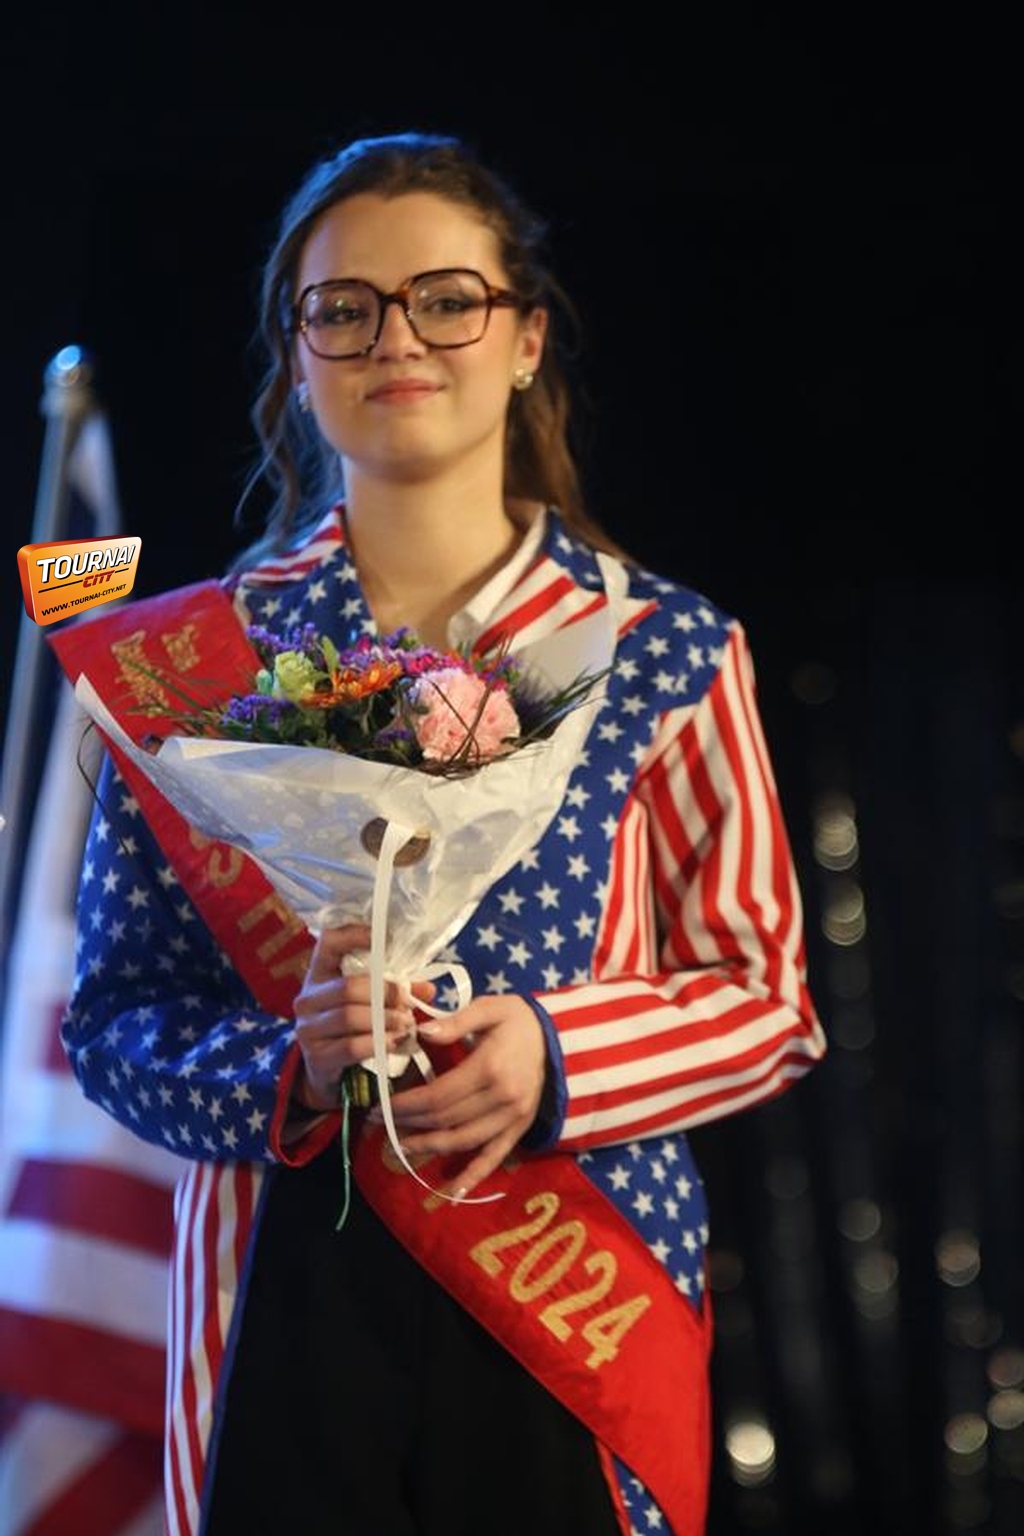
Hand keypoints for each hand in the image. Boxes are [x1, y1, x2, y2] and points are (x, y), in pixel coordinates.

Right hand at [292, 924, 433, 1110]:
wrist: (329, 1070)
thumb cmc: (354, 1026)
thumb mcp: (370, 1002)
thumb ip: (398, 991)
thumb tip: (428, 989)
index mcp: (320, 973)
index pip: (329, 941)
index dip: (355, 935)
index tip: (385, 938)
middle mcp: (308, 997)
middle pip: (348, 987)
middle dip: (384, 993)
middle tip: (408, 1001)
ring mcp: (309, 1028)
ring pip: (349, 1016)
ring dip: (384, 1019)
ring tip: (406, 1023)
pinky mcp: (316, 1056)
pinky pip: (350, 1046)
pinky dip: (377, 1043)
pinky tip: (395, 1042)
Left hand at [373, 993, 546, 1197]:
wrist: (559, 1037)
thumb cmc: (519, 1020)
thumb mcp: (489, 1008)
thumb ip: (455, 1022)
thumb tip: (421, 1031)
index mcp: (490, 1067)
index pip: (438, 1096)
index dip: (406, 1105)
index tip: (382, 1106)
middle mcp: (502, 1098)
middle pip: (446, 1119)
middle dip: (409, 1123)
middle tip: (381, 1123)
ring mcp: (513, 1117)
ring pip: (463, 1141)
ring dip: (430, 1147)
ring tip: (402, 1145)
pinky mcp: (520, 1128)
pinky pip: (495, 1156)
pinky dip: (474, 1176)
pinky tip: (452, 1192)